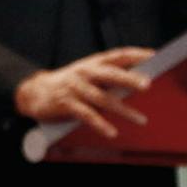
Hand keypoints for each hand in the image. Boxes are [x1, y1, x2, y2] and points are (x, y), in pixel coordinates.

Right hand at [13, 46, 154, 138]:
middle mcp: (84, 73)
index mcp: (92, 63)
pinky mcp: (66, 103)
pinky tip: (111, 131)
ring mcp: (74, 88)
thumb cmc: (68, 84)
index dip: (135, 54)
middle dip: (129, 79)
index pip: (116, 55)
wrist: (33, 91)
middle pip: (109, 74)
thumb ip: (110, 77)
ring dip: (123, 110)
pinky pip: (86, 115)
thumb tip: (140, 81)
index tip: (153, 56)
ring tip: (140, 119)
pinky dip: (100, 124)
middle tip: (147, 84)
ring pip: (102, 98)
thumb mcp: (88, 75)